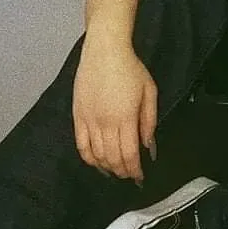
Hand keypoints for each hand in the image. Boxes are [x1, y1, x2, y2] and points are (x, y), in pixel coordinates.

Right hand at [72, 34, 156, 181]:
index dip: (135, 170)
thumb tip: (149, 146)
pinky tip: (97, 162)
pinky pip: (80, 145)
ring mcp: (88, 120)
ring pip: (96, 155)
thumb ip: (149, 121)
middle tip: (130, 175)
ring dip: (107, 167)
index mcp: (125, 118)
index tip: (140, 177)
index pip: (129, 154)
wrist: (105, 51)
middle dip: (123, 171)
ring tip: (116, 170)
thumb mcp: (150, 92)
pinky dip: (89, 158)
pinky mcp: (77, 116)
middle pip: (113, 158)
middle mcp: (105, 123)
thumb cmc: (131, 69)